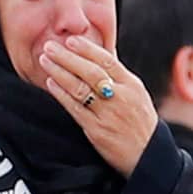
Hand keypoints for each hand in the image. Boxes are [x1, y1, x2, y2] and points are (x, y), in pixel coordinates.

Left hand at [40, 36, 158, 176]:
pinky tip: (50, 83)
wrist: (147, 154)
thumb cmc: (139, 121)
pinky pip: (76, 108)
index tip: (70, 39)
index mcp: (131, 84)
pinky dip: (62, 94)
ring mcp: (108, 113)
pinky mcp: (97, 130)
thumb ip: (118, 73)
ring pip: (80, 88)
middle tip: (49, 46)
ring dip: (60, 72)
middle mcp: (120, 96)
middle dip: (67, 57)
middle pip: (90, 71)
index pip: (107, 60)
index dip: (87, 48)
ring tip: (44, 61)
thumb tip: (105, 49)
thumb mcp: (136, 93)